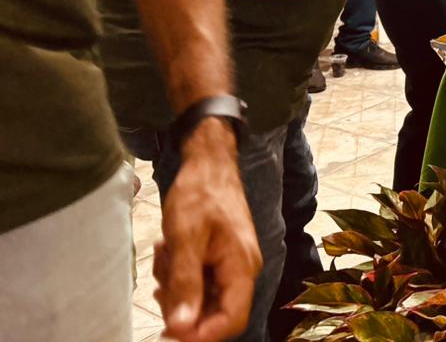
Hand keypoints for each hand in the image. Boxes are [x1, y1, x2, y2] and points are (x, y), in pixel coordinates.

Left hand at [154, 120, 260, 341]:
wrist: (208, 163)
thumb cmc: (199, 194)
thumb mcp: (185, 240)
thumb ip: (185, 285)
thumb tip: (181, 328)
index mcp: (243, 266)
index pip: (233, 320)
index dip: (202, 335)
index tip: (170, 333)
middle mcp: (243, 269)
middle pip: (216, 313)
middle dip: (184, 307)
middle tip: (160, 287)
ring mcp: (233, 264)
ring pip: (204, 298)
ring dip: (178, 289)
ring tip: (165, 258)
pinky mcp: (221, 258)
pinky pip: (201, 282)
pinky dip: (181, 276)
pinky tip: (169, 254)